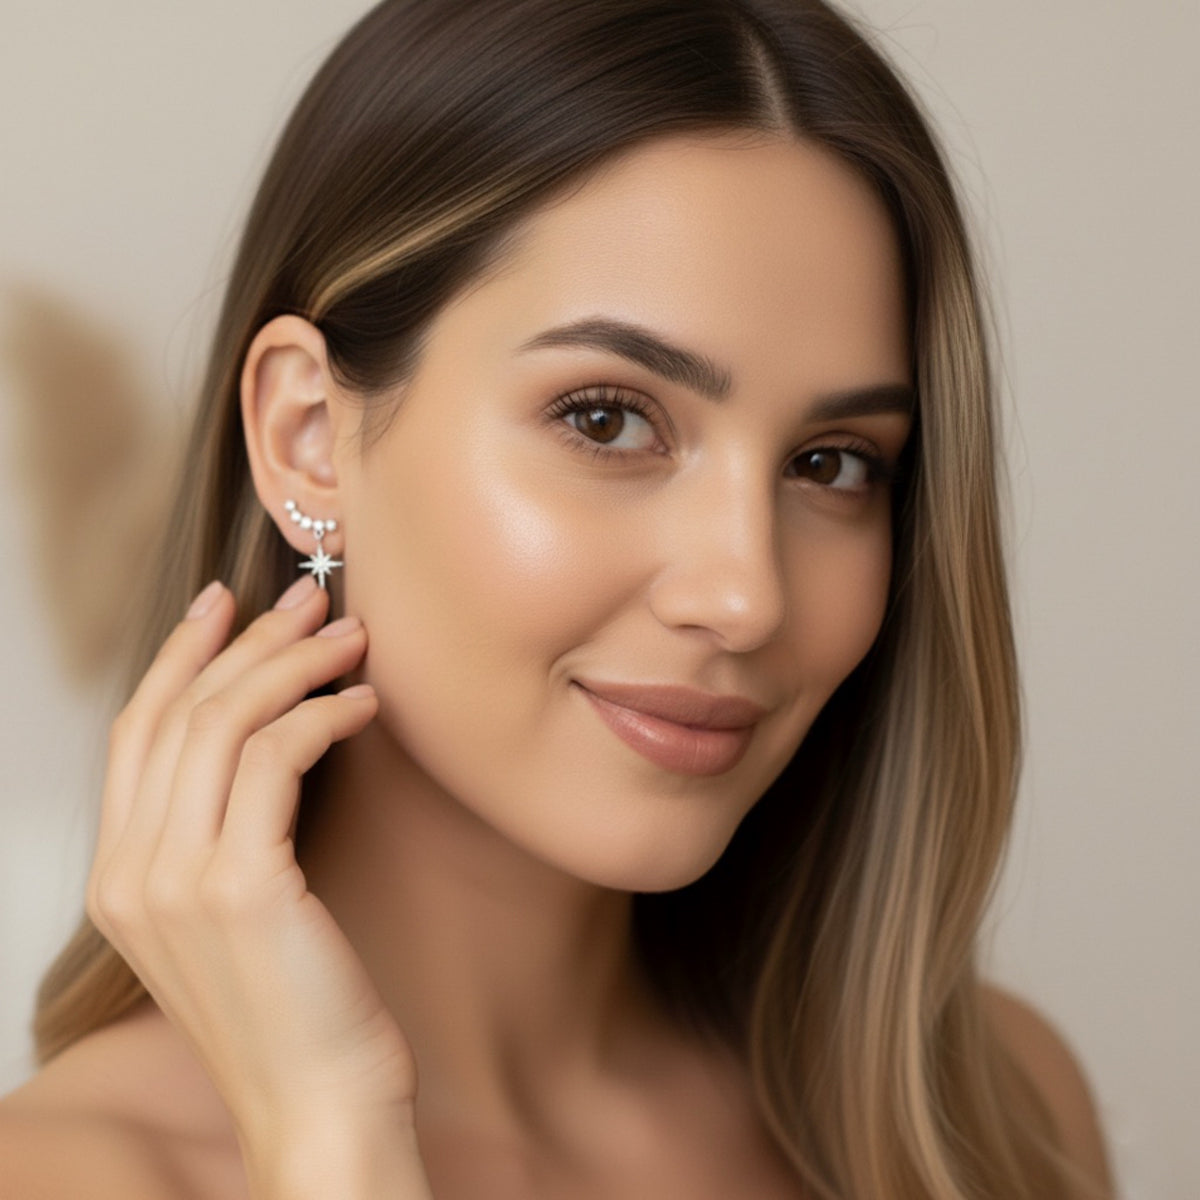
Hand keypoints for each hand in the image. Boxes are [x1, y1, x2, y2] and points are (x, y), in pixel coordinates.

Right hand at [86, 576, 420, 1167]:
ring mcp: (175, 880)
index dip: (181, 655)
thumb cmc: (299, 1005)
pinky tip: (366, 704)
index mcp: (119, 877)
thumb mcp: (237, 912)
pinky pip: (278, 758)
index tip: (224, 601)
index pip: (138, 732)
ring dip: (294, 665)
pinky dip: (323, 715)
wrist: (319, 1104)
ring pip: (226, 724)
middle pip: (182, 713)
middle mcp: (129, 873)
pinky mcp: (239, 886)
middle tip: (311, 600)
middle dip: (250, 642)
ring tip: (352, 638)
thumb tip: (269, 734)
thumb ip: (223, 834)